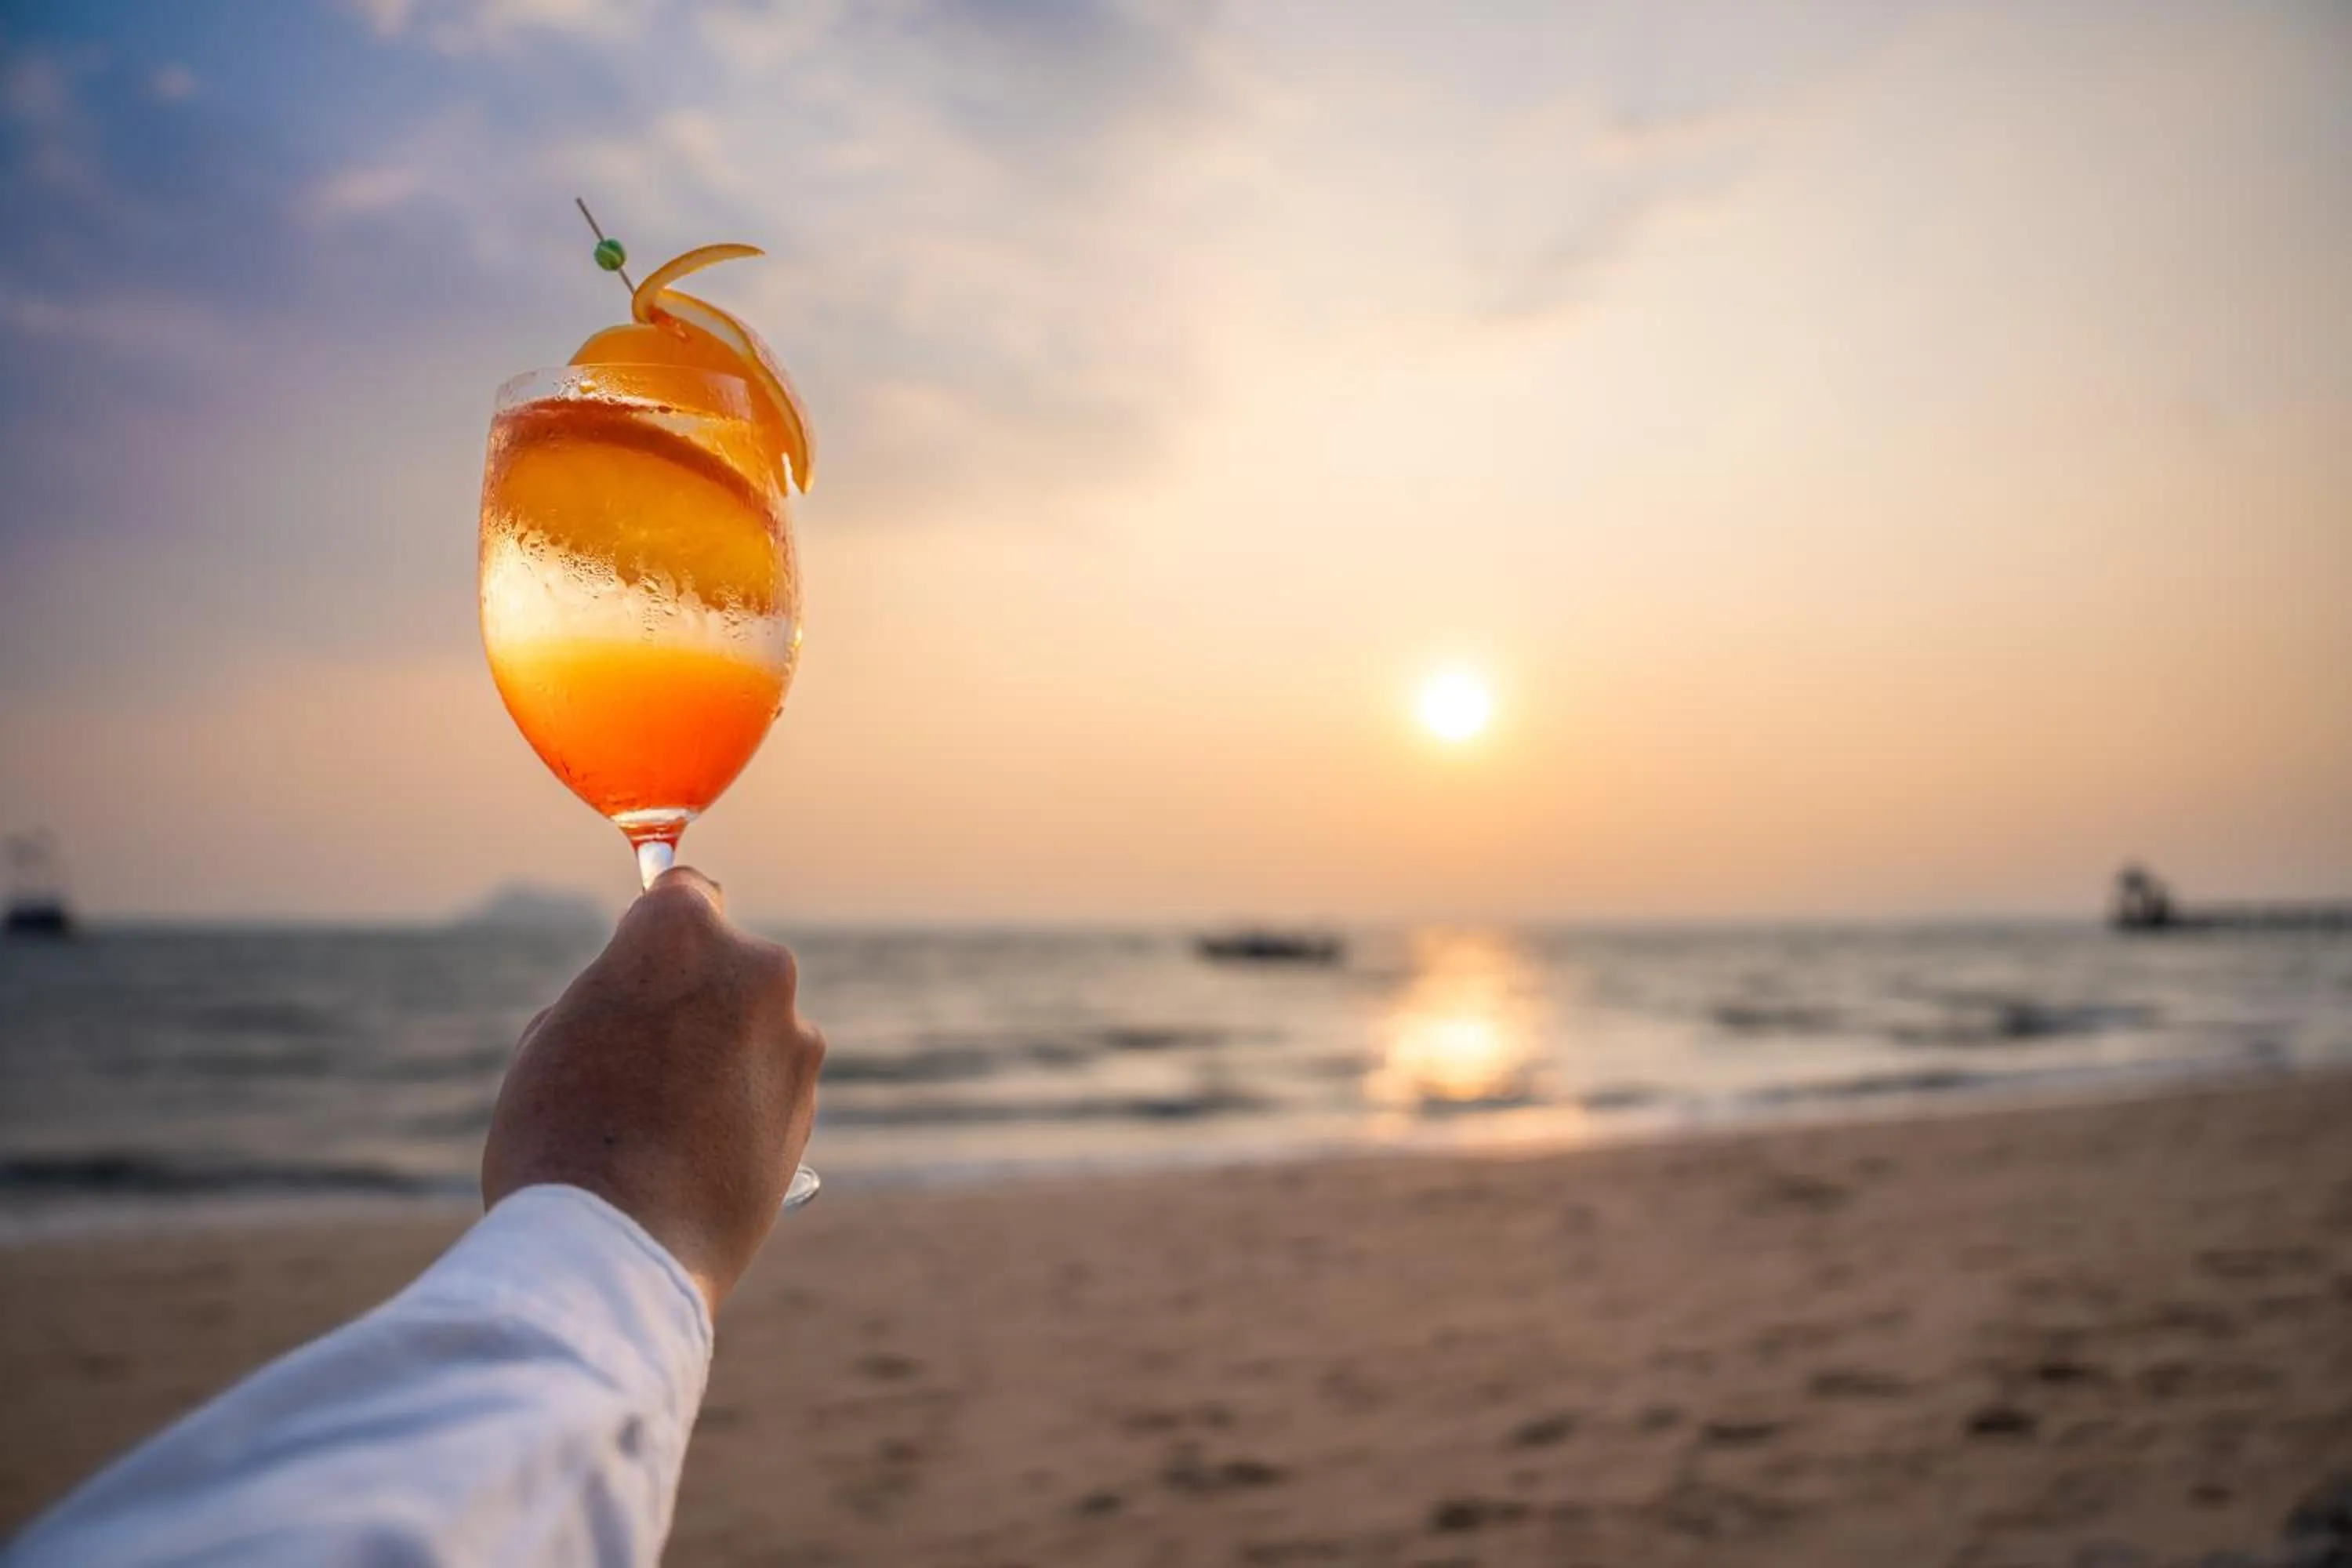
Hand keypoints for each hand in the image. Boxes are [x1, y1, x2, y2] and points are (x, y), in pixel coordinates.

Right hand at [481, 867, 823, 1311]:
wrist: (620, 1249)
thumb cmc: (561, 1139)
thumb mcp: (551, 1039)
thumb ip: (610, 996)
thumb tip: (638, 1002)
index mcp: (679, 933)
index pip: (683, 892)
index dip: (657, 927)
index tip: (644, 954)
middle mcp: (755, 969)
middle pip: (727, 962)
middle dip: (695, 995)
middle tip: (642, 1053)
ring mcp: (794, 1038)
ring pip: (754, 1025)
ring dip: (724, 1052)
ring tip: (667, 1119)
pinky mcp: (811, 1103)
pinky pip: (771, 1082)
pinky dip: (745, 1103)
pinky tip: (699, 1152)